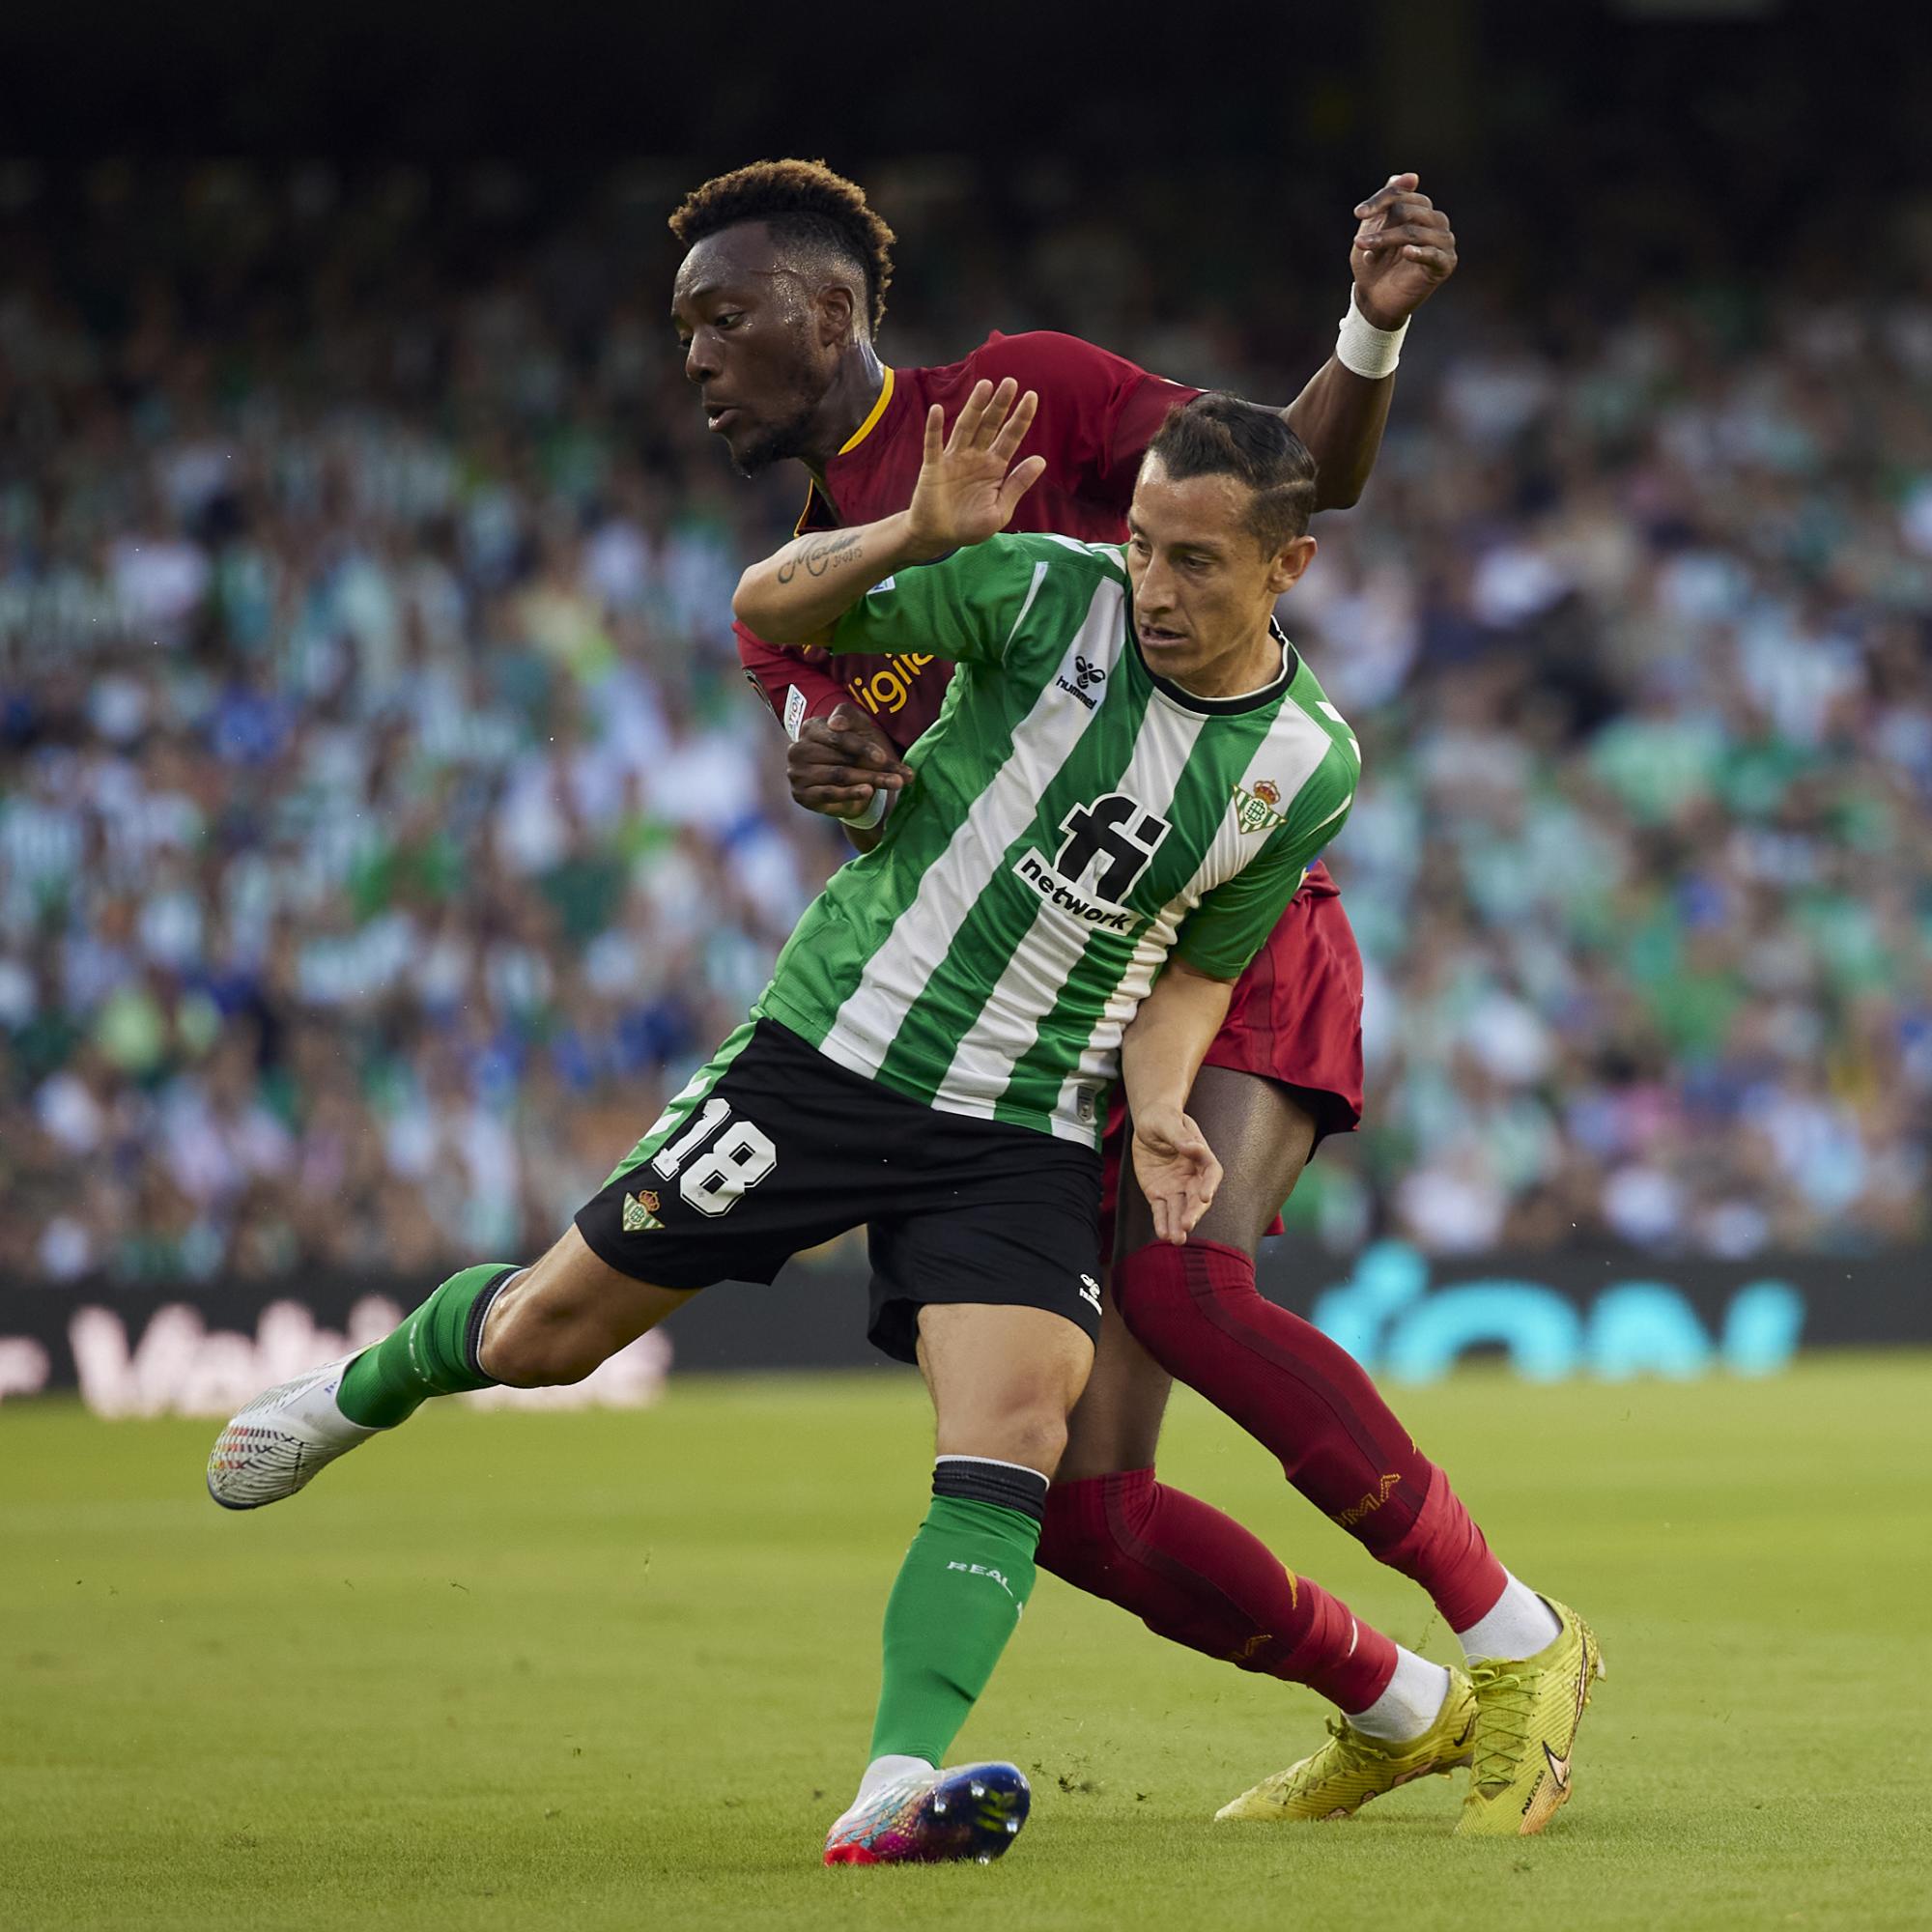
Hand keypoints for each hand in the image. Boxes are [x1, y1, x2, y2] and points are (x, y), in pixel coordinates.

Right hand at [787, 702, 911, 821]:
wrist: (848, 780)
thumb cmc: (853, 747)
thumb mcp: (858, 727)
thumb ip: (851, 719)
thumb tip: (836, 723)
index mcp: (811, 728)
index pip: (838, 737)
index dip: (862, 747)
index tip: (882, 758)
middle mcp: (798, 749)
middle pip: (842, 760)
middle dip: (874, 769)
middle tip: (900, 778)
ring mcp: (797, 773)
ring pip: (839, 777)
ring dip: (869, 781)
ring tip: (893, 784)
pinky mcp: (801, 794)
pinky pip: (829, 794)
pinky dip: (850, 794)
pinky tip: (868, 792)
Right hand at [905, 378, 1047, 557]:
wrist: (938, 537)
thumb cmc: (969, 526)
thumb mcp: (1000, 510)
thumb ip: (1018, 484)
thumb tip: (1041, 459)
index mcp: (994, 467)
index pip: (1010, 437)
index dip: (1020, 418)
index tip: (1032, 396)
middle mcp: (976, 457)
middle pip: (990, 425)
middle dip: (1000, 404)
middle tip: (1010, 382)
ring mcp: (954, 459)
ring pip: (966, 427)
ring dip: (975, 407)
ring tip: (985, 385)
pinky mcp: (933, 467)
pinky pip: (933, 444)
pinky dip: (934, 428)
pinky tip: (937, 410)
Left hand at [1130, 1104, 1222, 1246]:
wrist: (1148, 1125)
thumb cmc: (1163, 1118)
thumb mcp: (1169, 1122)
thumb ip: (1180, 1137)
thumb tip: (1194, 1147)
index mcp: (1201, 1157)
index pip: (1211, 1174)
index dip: (1210, 1186)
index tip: (1205, 1197)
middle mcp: (1193, 1177)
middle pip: (1196, 1198)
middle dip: (1193, 1212)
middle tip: (1187, 1225)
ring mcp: (1176, 1188)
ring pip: (1180, 1209)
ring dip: (1179, 1225)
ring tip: (1176, 1239)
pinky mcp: (1159, 1194)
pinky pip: (1161, 1211)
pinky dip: (1162, 1223)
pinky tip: (1163, 1235)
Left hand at [1350, 173, 1456, 330]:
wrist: (1374, 300)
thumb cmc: (1373, 264)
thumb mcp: (1374, 229)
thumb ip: (1388, 202)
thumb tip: (1411, 175)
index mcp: (1420, 209)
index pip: (1402, 194)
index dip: (1380, 201)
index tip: (1358, 214)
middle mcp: (1436, 221)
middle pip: (1409, 211)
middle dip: (1382, 225)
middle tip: (1359, 242)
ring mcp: (1444, 242)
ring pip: (1415, 232)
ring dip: (1387, 240)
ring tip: (1366, 252)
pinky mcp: (1445, 264)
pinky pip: (1434, 254)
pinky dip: (1419, 252)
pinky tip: (1405, 253)